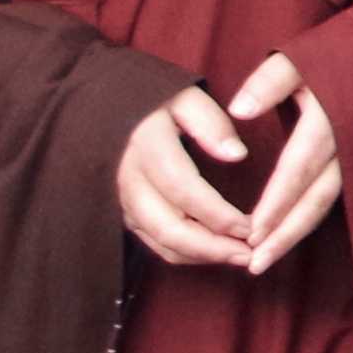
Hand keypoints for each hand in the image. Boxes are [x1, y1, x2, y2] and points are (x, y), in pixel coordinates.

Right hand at [116, 84, 259, 266]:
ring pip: (161, 241)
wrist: (102, 105)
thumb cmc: (153, 99)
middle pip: (168, 227)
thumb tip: (237, 155)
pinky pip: (154, 242)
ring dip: (201, 256)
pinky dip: (186, 253)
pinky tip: (215, 250)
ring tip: (240, 257)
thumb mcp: (184, 96)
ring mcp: (124, 199)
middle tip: (250, 256)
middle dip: (212, 248)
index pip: (183, 189)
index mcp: (146, 146)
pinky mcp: (125, 212)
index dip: (217, 215)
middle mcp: (129, 179)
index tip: (250, 227)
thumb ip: (211, 123)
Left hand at [221, 51, 346, 273]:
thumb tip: (239, 110)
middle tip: (255, 264)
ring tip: (263, 261)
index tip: (252, 232)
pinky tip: (287, 235)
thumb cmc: (341, 51)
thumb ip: (269, 82)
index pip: (299, 169)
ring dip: (294, 234)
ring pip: (325, 204)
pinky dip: (307, 219)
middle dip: (285, 234)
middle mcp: (348, 146)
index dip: (276, 203)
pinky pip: (332, 197)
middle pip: (315, 199)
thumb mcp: (303, 56)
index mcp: (331, 119)